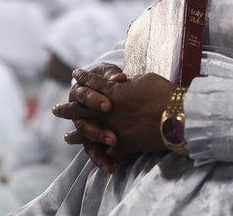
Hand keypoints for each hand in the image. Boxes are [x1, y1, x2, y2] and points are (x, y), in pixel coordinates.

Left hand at [55, 70, 175, 163]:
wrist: (176, 116)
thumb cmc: (164, 93)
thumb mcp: (145, 79)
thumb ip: (131, 84)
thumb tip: (125, 85)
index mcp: (114, 91)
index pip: (94, 82)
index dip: (84, 78)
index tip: (75, 74)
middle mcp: (109, 110)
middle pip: (83, 108)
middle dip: (68, 109)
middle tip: (56, 110)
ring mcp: (114, 128)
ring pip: (89, 132)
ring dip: (77, 135)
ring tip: (66, 138)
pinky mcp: (124, 145)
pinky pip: (109, 152)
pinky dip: (103, 155)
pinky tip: (97, 157)